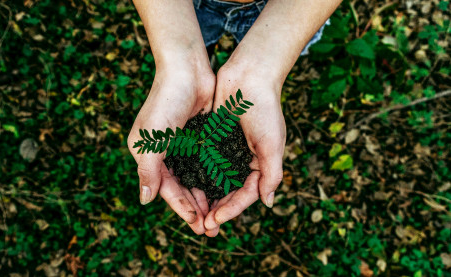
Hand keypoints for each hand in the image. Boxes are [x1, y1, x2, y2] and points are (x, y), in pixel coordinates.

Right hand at [127, 66, 214, 234]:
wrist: (187, 69)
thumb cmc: (165, 102)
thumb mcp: (152, 139)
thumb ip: (148, 170)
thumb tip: (145, 201)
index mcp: (148, 155)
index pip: (166, 189)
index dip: (181, 208)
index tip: (197, 225)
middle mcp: (165, 153)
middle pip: (182, 188)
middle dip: (196, 208)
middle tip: (211, 228)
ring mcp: (183, 145)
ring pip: (196, 179)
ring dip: (206, 197)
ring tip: (219, 216)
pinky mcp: (200, 137)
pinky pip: (207, 164)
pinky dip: (214, 178)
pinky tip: (225, 191)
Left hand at [203, 61, 285, 236]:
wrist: (249, 75)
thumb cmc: (265, 109)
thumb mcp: (273, 143)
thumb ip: (271, 173)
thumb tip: (268, 203)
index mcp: (260, 164)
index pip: (245, 194)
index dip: (231, 210)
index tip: (215, 221)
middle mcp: (242, 160)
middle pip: (228, 192)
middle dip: (216, 210)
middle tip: (201, 227)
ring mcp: (226, 150)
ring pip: (213, 180)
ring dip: (204, 197)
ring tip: (192, 213)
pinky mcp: (212, 138)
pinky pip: (203, 161)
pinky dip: (195, 175)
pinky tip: (184, 186)